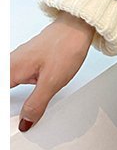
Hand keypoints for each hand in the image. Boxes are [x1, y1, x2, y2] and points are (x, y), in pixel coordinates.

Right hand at [10, 11, 95, 131]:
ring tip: (19, 112)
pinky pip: (13, 77)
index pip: (2, 95)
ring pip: (8, 81)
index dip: (8, 110)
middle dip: (9, 104)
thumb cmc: (65, 47)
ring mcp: (17, 60)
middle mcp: (9, 64)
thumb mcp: (52, 82)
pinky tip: (21, 97)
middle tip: (17, 118)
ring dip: (12, 97)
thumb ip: (36, 104)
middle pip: (4, 87)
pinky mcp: (27, 59)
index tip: (13, 122)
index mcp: (10, 71)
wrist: (77, 27)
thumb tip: (26, 122)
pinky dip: (14, 88)